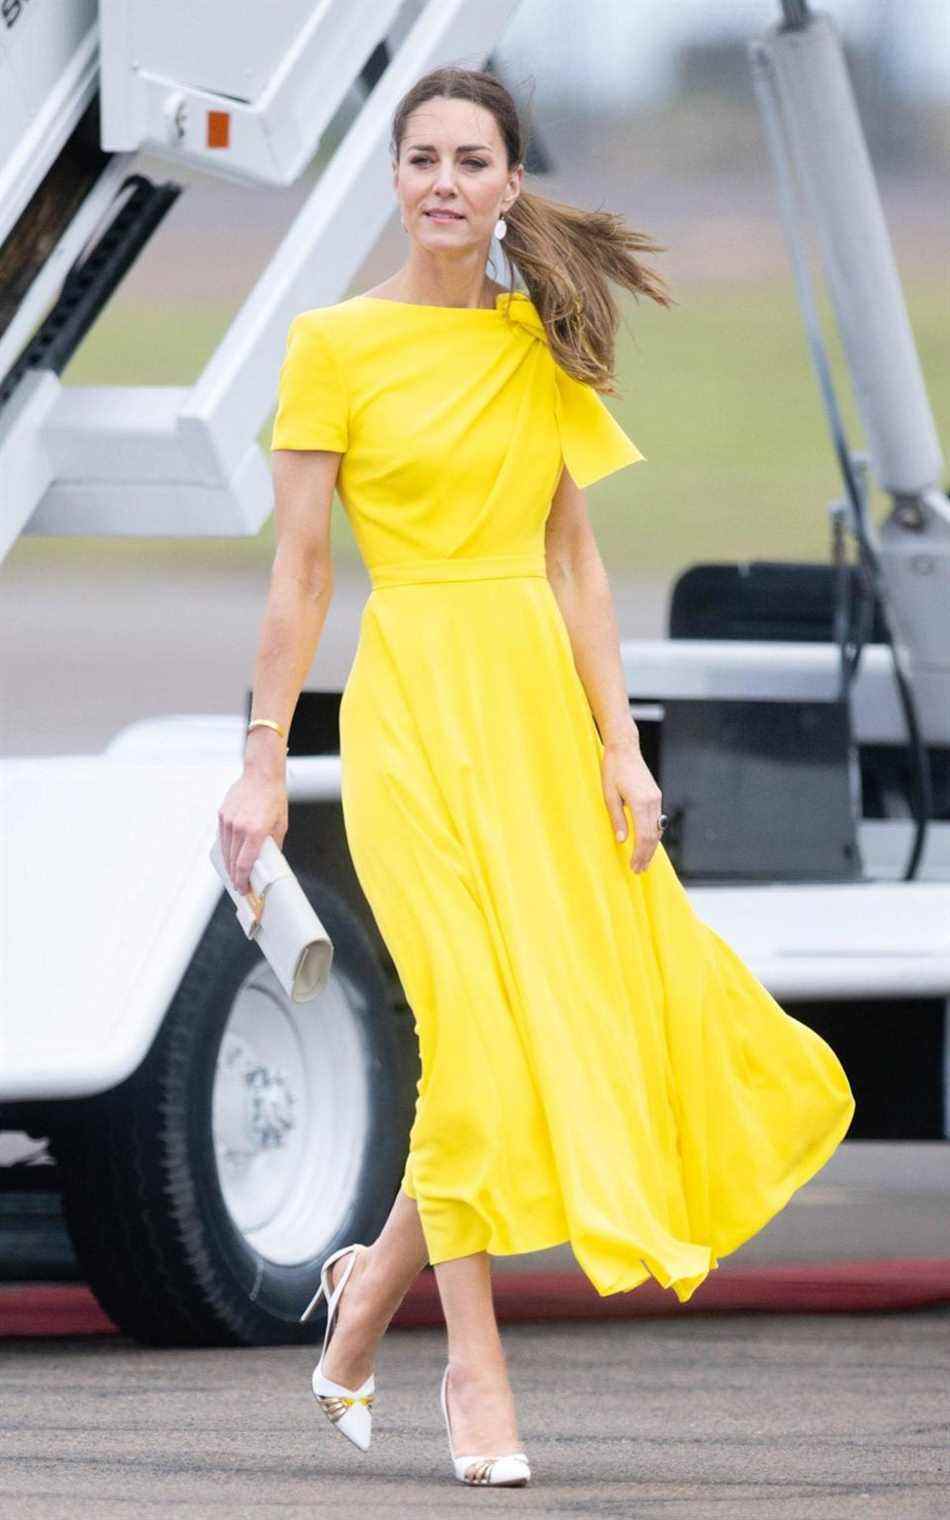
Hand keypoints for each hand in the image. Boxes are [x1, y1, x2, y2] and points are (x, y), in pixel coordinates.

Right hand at [217, 769, 288, 896]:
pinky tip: (230, 855)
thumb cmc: (273, 798)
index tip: (243, 889)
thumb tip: (271, 861)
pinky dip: (225, 848)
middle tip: (239, 885)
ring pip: (225, 850)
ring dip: (228, 864)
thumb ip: (274, 845)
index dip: (242, 880)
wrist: (261, 775)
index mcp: (255, 831)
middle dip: (235, 876)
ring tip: (234, 874)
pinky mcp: (222, 814)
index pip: (244, 864)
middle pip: (233, 860)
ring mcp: (228, 820)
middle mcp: (239, 827)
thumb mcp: (281, 824)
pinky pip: (222, 837)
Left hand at [601, 734, 662, 873]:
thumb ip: (617, 819)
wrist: (624, 748)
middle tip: (639, 870)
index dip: (639, 854)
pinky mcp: (656, 796)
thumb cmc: (612, 770)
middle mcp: (653, 801)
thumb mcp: (609, 796)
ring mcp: (657, 798)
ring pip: (658, 829)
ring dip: (651, 847)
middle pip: (653, 836)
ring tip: (643, 862)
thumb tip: (622, 841)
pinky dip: (653, 835)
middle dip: (646, 855)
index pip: (644, 836)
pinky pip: (657, 820)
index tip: (634, 867)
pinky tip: (646, 843)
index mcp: (640, 802)